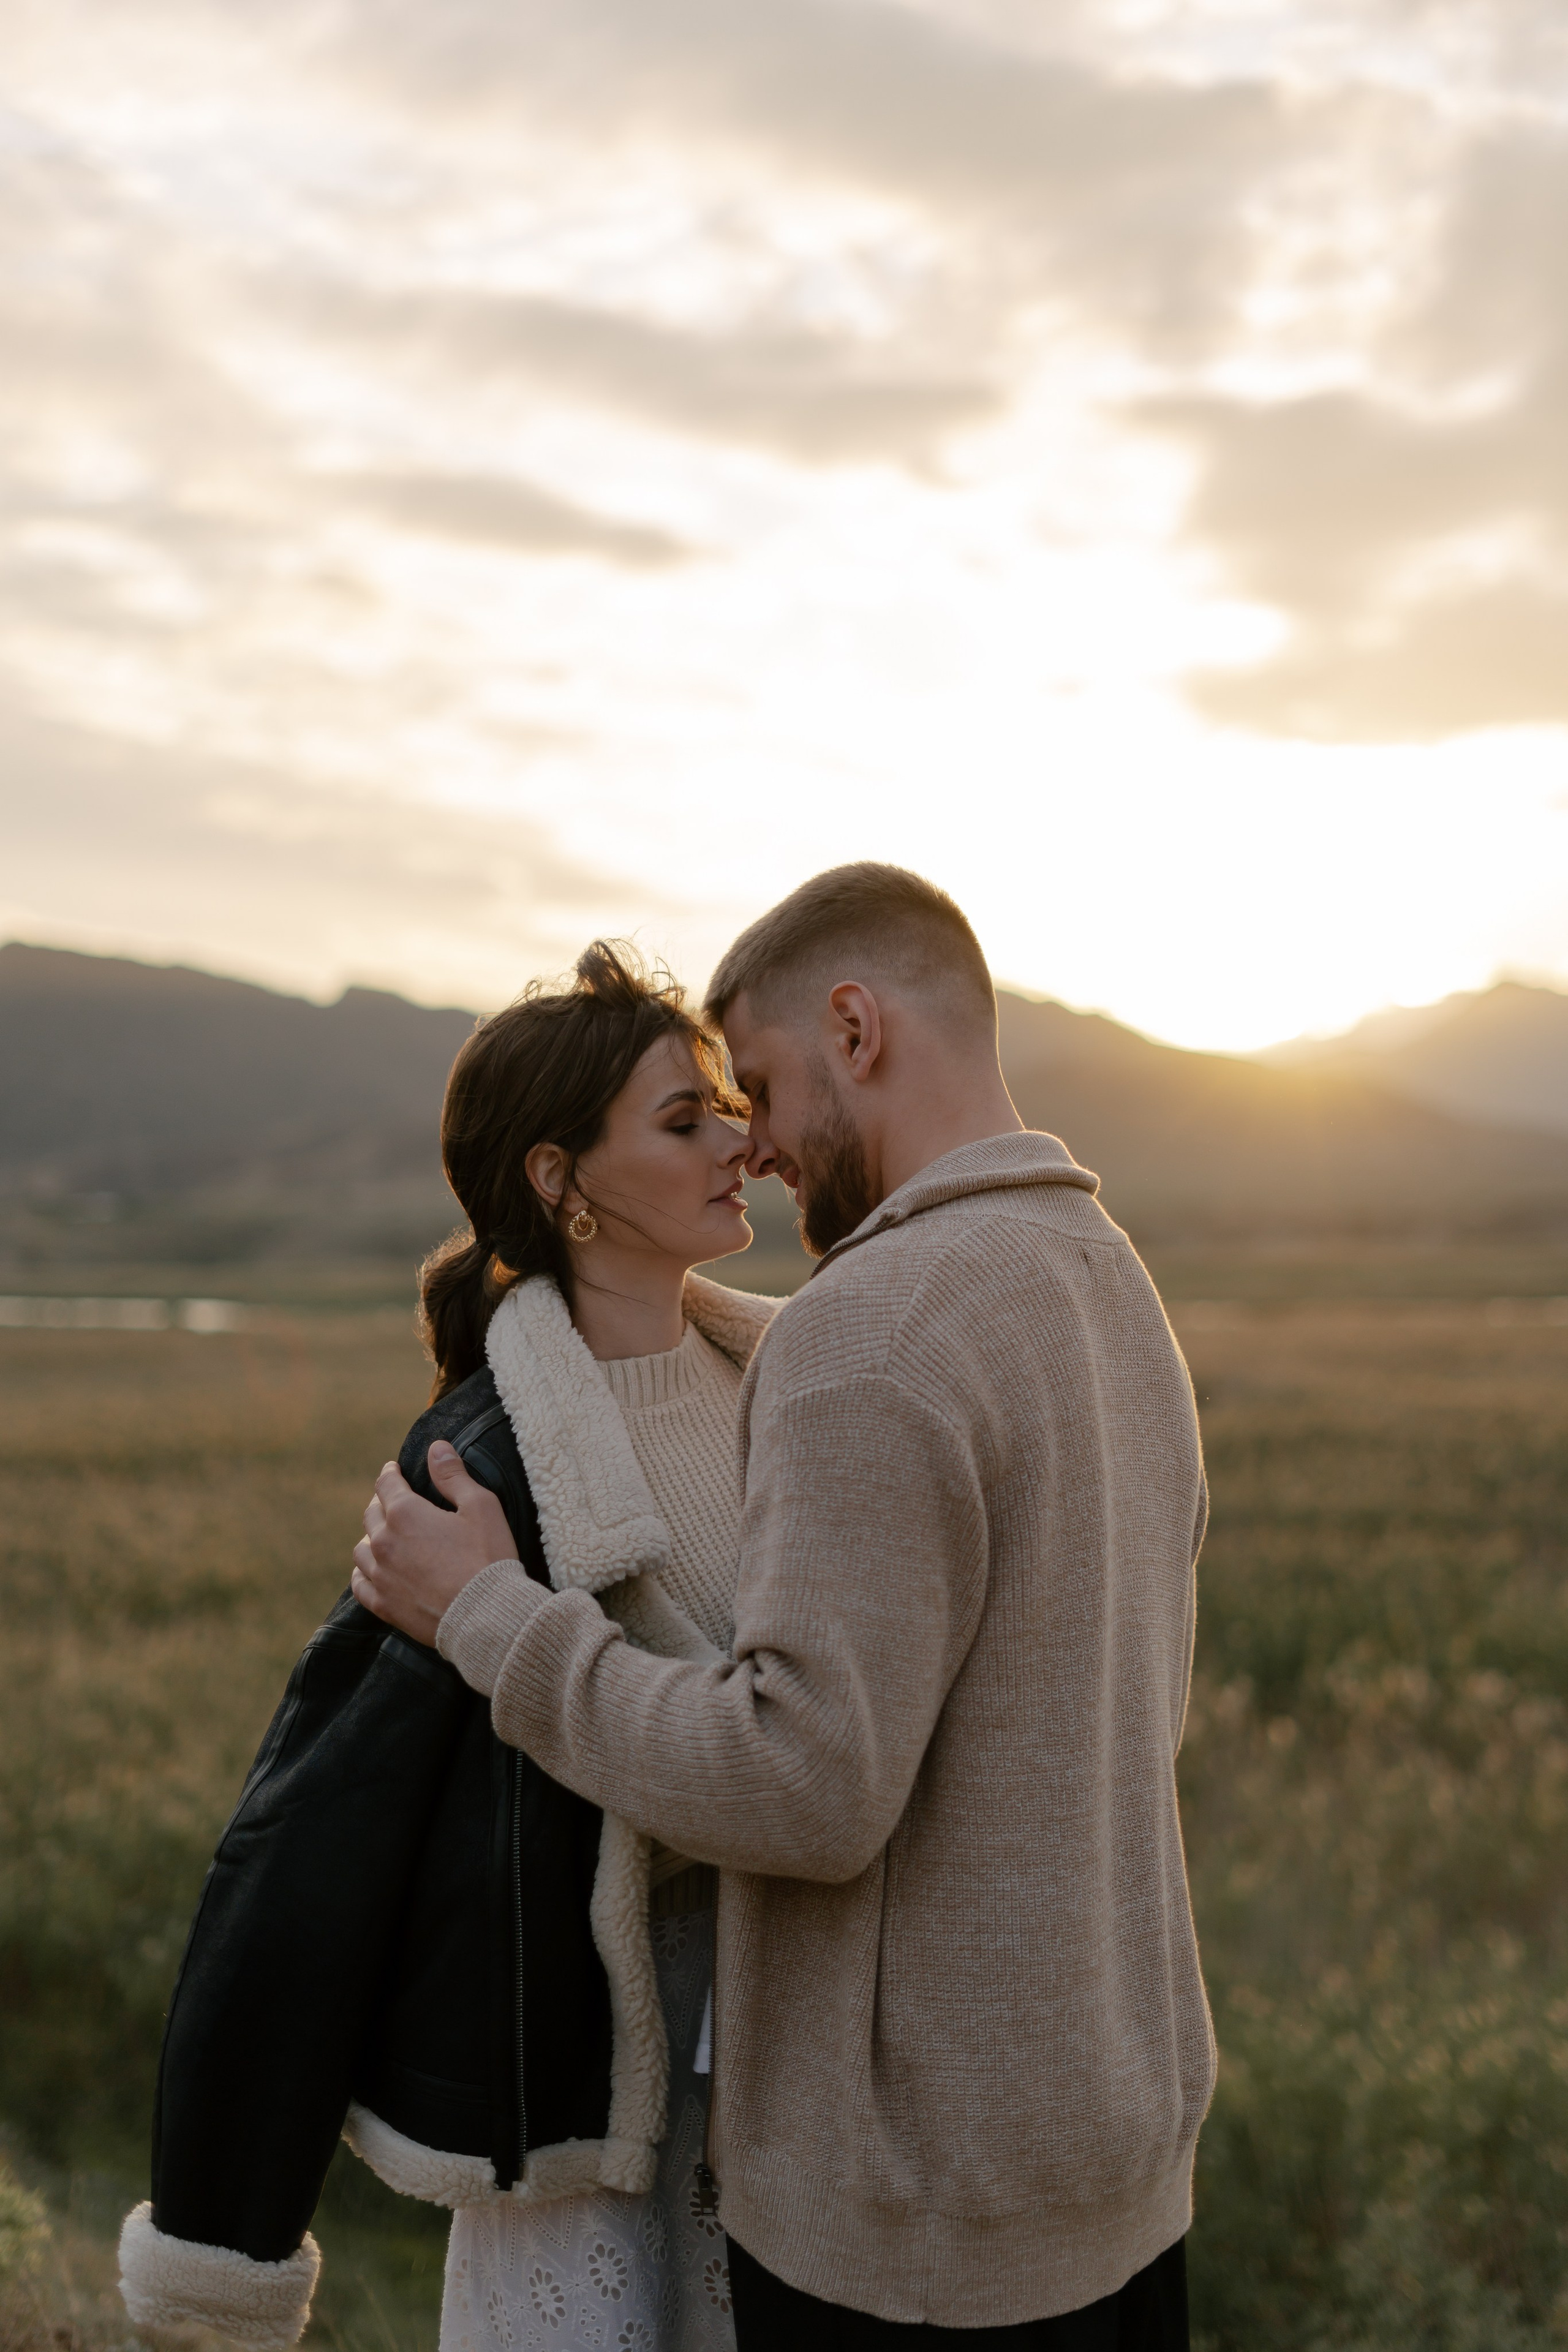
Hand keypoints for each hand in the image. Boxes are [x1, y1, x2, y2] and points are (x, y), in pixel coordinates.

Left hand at [351, 1441, 517, 1646]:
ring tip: (385, 1536)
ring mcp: (381, 1576)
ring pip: (362, 1548)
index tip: (393, 1470)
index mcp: (406, 1514)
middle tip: (394, 1501)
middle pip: (372, 1514)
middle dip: (382, 1502)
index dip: (390, 1473)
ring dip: (372, 1537)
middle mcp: (384, 1542)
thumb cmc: (488, 1558)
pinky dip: (364, 1572)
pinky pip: (360, 1584)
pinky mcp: (384, 1605)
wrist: (486, 1616)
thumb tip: (436, 1447)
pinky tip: (373, 1570)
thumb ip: (453, 1475)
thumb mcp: (481, 1506)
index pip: (386, 1484)